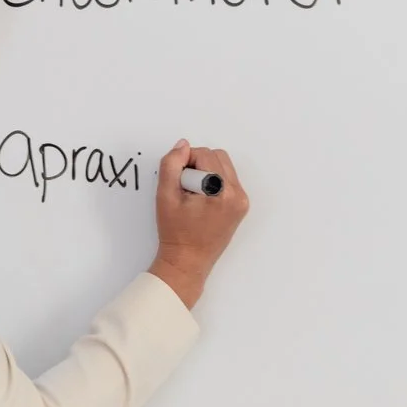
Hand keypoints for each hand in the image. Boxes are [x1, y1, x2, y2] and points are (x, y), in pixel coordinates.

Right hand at [148, 139, 249, 308]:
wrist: (188, 261)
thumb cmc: (176, 234)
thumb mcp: (165, 196)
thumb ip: (171, 165)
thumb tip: (183, 145)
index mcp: (222, 193)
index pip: (204, 154)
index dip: (185, 162)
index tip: (178, 183)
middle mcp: (237, 195)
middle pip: (217, 156)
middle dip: (197, 165)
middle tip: (185, 188)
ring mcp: (241, 201)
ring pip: (223, 166)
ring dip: (206, 172)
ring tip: (193, 195)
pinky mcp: (240, 206)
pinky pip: (227, 179)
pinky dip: (213, 182)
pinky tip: (201, 200)